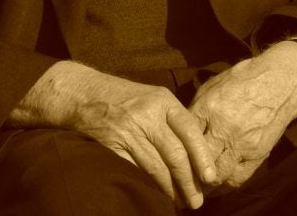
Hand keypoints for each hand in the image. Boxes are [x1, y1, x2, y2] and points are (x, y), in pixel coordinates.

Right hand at [9, 62, 216, 207]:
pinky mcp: (111, 148)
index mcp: (163, 101)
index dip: (202, 156)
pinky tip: (156, 196)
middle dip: (189, 181)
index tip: (211, 177)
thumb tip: (198, 151)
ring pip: (156, 168)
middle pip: (175, 154)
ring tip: (182, 202)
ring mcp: (128, 132)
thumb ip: (174, 119)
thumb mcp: (154, 97)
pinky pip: (134, 172)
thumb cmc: (127, 98)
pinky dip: (146, 187)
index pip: (189, 130)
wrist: (85, 94)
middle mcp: (147, 116)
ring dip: (171, 189)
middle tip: (197, 200)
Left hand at [189, 41, 296, 190]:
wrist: (282, 81)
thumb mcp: (214, 85)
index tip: (169, 159)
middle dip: (186, 172)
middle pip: (197, 161)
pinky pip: (236, 178)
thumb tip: (182, 128)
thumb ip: (197, 108)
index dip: (174, 150)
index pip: (184, 137)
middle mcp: (224, 128)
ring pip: (215, 176)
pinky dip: (224, 184)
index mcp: (209, 107)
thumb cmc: (245, 79)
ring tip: (195, 186)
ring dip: (204, 183)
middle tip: (177, 180)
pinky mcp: (257, 153)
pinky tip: (217, 183)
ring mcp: (242, 143)